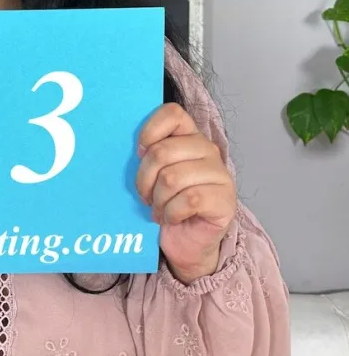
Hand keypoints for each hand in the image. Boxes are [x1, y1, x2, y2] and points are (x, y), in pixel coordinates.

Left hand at [135, 103, 235, 283]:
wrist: (187, 242)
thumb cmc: (168, 203)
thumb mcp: (153, 174)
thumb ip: (149, 154)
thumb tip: (130, 146)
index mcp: (189, 136)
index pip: (172, 114)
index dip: (149, 130)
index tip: (139, 153)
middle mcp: (208, 150)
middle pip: (162, 152)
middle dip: (145, 179)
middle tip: (146, 195)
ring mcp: (220, 174)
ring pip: (172, 178)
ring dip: (158, 200)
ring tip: (160, 209)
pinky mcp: (225, 199)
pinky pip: (188, 199)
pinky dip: (172, 213)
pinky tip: (172, 218)